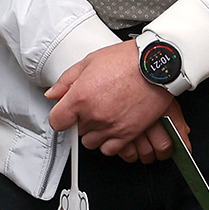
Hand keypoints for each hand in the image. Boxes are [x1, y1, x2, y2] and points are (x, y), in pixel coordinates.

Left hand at [47, 45, 177, 162]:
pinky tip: (113, 127)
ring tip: (105, 116)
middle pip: (77, 131)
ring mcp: (111, 127)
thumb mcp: (89, 62)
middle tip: (93, 106)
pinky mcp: (128, 134)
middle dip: (82, 120)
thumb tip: (53, 94)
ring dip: (95, 132)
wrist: (155, 65)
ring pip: (91, 142)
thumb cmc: (127, 60)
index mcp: (81, 97)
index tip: (66, 114)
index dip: (61, 117)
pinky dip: (109, 142)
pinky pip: (110, 149)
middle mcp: (94, 115)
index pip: (57, 121)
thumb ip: (66, 81)